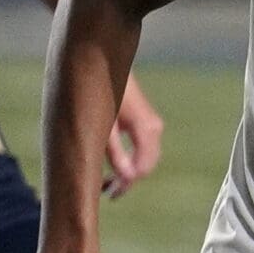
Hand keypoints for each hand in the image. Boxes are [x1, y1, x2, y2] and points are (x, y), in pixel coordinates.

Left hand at [104, 74, 164, 198]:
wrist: (104, 59)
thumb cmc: (99, 88)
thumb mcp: (103, 123)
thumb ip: (114, 152)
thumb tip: (126, 179)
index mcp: (146, 129)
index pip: (143, 168)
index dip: (127, 184)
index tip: (108, 193)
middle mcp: (154, 128)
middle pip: (146, 165)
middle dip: (127, 181)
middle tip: (104, 191)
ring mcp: (151, 124)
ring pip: (144, 158)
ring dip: (127, 171)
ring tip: (105, 180)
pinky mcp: (144, 120)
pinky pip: (141, 147)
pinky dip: (129, 159)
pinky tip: (111, 162)